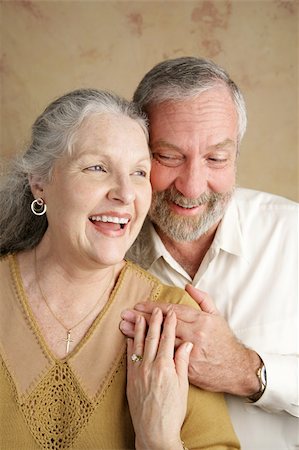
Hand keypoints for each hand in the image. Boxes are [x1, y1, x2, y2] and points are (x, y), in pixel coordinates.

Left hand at [121, 286, 260, 396]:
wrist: (237, 370)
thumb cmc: (225, 342)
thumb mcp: (217, 316)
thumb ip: (203, 299)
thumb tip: (187, 286)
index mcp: (201, 320)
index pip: (172, 311)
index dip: (153, 308)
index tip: (138, 306)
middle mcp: (195, 335)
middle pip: (163, 325)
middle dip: (141, 319)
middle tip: (125, 315)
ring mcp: (191, 352)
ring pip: (160, 341)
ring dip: (141, 334)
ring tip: (124, 328)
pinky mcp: (188, 369)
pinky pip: (165, 358)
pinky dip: (150, 352)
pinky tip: (137, 348)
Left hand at [126, 307, 191, 449]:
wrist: (155, 432)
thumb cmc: (172, 411)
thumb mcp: (183, 386)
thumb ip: (182, 362)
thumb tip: (186, 344)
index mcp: (165, 367)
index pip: (167, 339)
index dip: (169, 324)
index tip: (170, 313)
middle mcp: (149, 367)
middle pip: (152, 338)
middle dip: (154, 322)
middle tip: (156, 310)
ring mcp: (138, 372)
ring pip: (139, 345)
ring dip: (140, 329)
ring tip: (140, 317)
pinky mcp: (130, 380)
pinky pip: (130, 357)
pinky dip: (130, 345)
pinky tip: (131, 337)